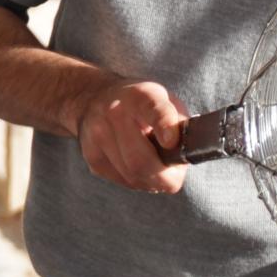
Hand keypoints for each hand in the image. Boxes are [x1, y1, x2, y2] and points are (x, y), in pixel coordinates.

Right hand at [71, 78, 189, 193]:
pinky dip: (138, 180)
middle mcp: (114, 113)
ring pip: (133, 176)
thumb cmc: (140, 104)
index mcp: (140, 96)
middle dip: (165, 177)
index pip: (154, 111)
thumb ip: (179, 124)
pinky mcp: (91, 156)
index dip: (164, 127)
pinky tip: (139, 167)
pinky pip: (123, 181)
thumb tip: (186, 155)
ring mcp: (97, 135)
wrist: (95, 99)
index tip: (171, 142)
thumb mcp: (165, 100)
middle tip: (175, 175)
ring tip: (158, 168)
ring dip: (152, 180)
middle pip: (141, 161)